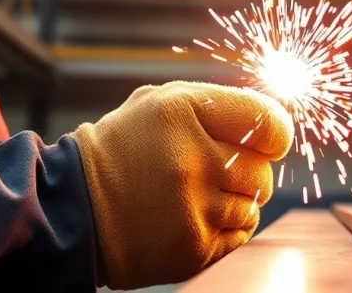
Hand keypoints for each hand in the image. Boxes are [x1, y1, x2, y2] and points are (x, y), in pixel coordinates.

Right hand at [71, 81, 293, 290]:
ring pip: (253, 204)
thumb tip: (276, 116)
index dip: (274, 133)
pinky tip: (194, 217)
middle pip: (263, 170)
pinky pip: (241, 235)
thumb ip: (218, 103)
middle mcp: (190, 159)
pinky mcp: (192, 247)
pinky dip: (226, 227)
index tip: (266, 140)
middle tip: (215, 171)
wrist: (75, 208)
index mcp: (183, 111)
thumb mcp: (160, 103)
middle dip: (247, 170)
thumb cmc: (126, 148)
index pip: (268, 123)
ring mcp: (192, 208)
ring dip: (235, 201)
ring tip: (197, 195)